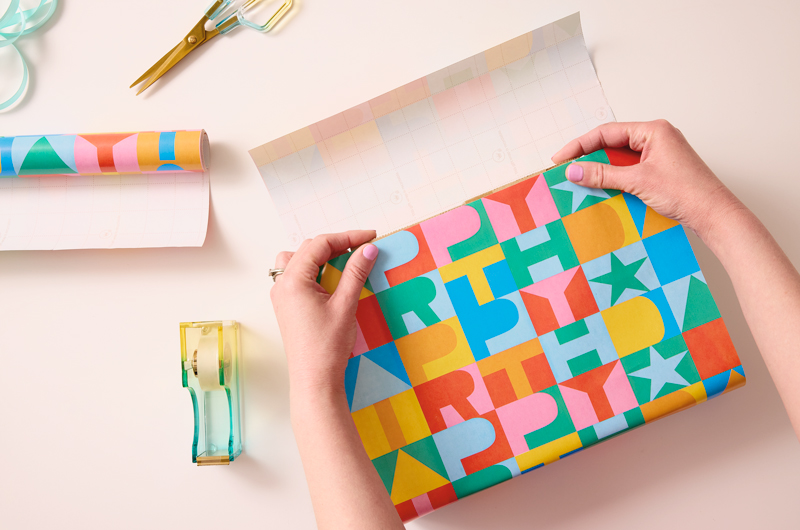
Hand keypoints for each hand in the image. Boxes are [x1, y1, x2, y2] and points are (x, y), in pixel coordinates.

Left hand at [270, 231, 378, 394]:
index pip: (320, 244)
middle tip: (363, 248)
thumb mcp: (346, 305)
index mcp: (293, 280)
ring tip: (345, 260)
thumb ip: (356, 272)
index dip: (347, 237)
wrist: (314, 379)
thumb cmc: (327, 346)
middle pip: (308, 249)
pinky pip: (298, 277)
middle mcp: (282, 284)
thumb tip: (368, 248)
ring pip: (298, 260)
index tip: (371, 237)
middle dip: (336, 244)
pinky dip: (315, 271)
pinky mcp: (288, 306)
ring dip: (321, 256)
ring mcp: (282, 296)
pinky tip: (332, 279)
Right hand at [552, 120, 745, 241]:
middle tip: (567, 171)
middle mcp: (657, 137)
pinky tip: (603, 189)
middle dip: (589, 156)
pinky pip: (630, 169)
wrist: (715, 214)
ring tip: (581, 181)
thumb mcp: (637, 181)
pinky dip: (615, 178)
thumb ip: (603, 174)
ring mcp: (660, 154)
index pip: (607, 132)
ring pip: (621, 157)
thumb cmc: (686, 193)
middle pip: (613, 143)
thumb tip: (573, 171)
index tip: (561, 159)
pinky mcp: (661, 170)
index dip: (580, 145)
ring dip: (601, 169)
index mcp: (653, 130)